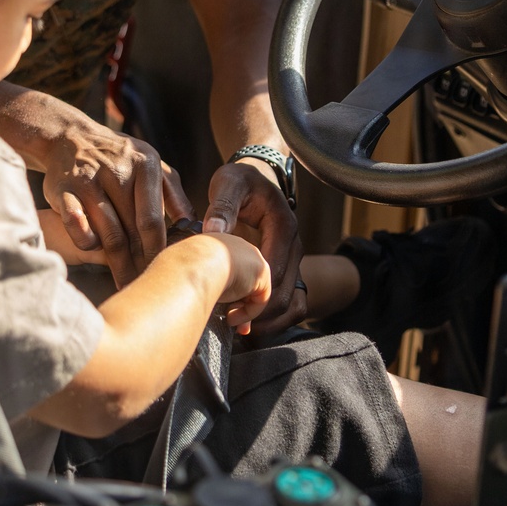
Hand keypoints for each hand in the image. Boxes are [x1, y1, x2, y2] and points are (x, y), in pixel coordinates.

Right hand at [41, 121, 193, 287]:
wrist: (71, 136)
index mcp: (145, 165)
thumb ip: (173, 193)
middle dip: (140, 263)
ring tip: (125, 283)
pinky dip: (87, 243)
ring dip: (117, 263)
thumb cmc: (119, 157)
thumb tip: (194, 225)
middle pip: (131, 231)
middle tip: (146, 285)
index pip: (152, 218)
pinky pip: (77, 227)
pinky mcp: (63, 190)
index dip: (157, 249)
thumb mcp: (151, 163)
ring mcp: (88, 180)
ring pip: (106, 234)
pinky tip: (95, 251)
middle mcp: (117, 171)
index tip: (163, 271)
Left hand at [203, 160, 305, 332]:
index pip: (276, 270)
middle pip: (286, 293)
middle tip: (228, 321)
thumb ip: (222, 205)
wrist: (255, 177)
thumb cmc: (240, 180)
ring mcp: (293, 260)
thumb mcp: (229, 183)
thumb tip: (212, 231)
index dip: (255, 292)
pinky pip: (290, 302)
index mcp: (283, 226)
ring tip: (238, 328)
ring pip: (291, 303)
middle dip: (259, 312)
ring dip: (267, 320)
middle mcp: (294, 246)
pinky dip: (272, 318)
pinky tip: (247, 324)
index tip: (228, 306)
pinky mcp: (286, 269)